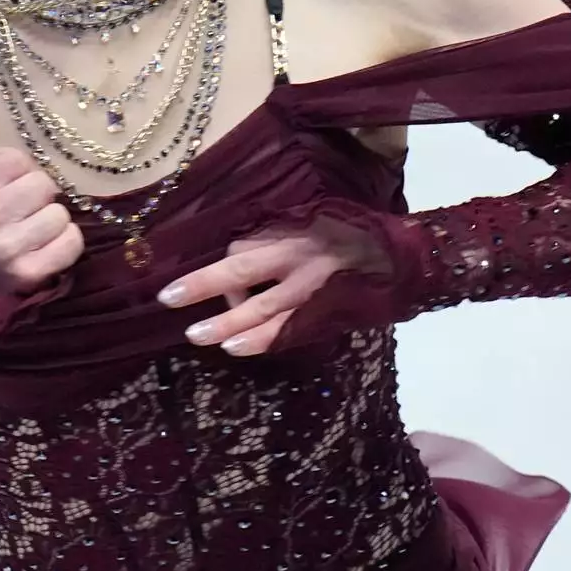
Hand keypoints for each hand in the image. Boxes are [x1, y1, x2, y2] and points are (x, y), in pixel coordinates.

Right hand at [0, 147, 84, 292]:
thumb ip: (0, 165)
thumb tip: (40, 165)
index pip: (17, 160)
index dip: (21, 171)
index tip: (13, 185)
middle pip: (43, 184)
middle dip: (39, 195)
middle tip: (27, 209)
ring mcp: (6, 247)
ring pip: (59, 214)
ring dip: (52, 220)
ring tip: (35, 229)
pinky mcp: (28, 272)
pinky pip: (72, 242)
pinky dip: (66, 241)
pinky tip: (50, 243)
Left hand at [156, 211, 391, 355]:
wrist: (400, 261)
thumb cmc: (351, 233)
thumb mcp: (312, 221)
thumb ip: (277, 237)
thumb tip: (237, 254)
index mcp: (293, 234)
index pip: (243, 248)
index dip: (214, 268)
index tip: (187, 283)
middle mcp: (298, 260)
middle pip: (242, 272)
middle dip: (204, 285)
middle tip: (170, 299)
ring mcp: (311, 291)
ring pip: (262, 310)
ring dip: (227, 324)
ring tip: (198, 336)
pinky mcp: (323, 315)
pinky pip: (287, 332)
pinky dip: (261, 342)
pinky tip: (237, 349)